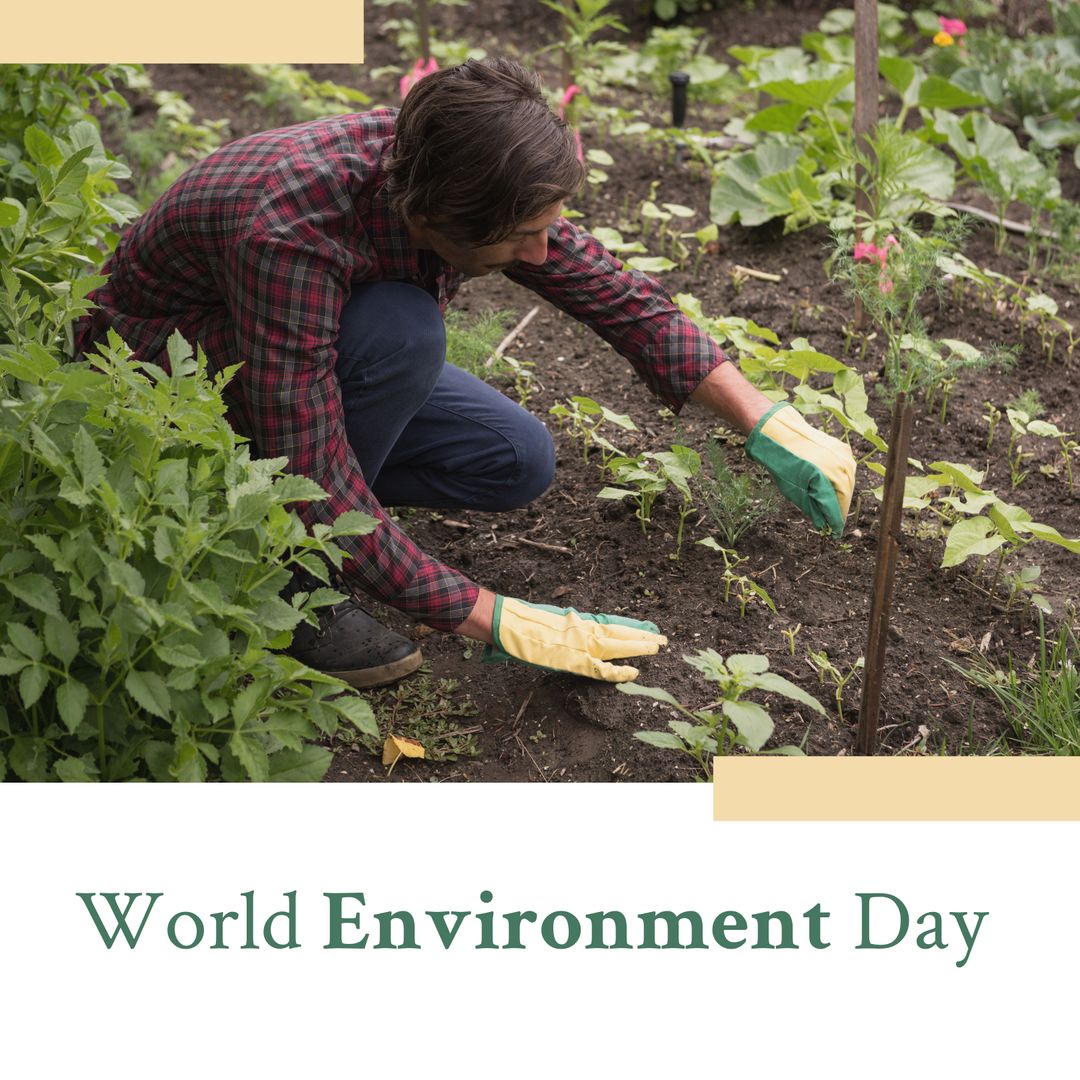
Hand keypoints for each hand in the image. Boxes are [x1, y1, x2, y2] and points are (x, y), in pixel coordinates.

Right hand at [482, 596, 666, 682]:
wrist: (508, 623)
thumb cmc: (522, 623)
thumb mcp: (550, 621)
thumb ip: (566, 628)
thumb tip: (574, 631)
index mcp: (577, 621)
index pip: (611, 624)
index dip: (630, 627)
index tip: (647, 627)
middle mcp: (583, 629)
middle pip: (619, 633)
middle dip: (641, 636)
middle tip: (662, 638)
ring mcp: (580, 644)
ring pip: (617, 646)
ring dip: (638, 647)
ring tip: (657, 647)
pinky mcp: (573, 660)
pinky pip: (601, 668)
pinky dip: (618, 671)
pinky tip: (633, 672)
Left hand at [745, 402, 855, 535]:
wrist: (781, 433)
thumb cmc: (783, 462)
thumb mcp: (793, 490)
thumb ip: (811, 507)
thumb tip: (823, 524)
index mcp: (823, 477)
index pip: (834, 506)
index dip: (835, 522)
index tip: (834, 533)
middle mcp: (837, 465)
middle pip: (845, 495)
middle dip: (839, 510)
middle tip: (834, 523)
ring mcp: (843, 455)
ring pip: (849, 483)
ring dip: (843, 497)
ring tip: (834, 508)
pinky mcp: (844, 449)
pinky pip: (848, 471)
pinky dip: (843, 482)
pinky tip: (835, 489)